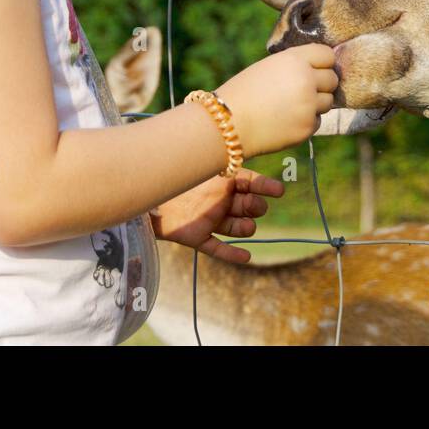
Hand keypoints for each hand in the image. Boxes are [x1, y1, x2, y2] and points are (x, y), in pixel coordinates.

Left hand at [151, 169, 283, 263]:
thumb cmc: (180, 177)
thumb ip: (230, 174)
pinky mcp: (198, 237)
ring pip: (237, 227)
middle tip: (253, 206)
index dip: (265, 186)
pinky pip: (218, 248)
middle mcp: (220, 201)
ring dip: (245, 227)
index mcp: (223, 181)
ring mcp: (210, 220)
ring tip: (245, 226)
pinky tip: (247, 257)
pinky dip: (231, 254)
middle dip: (255, 206)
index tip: (279, 191)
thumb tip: (253, 178)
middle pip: (248, 206)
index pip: (251, 183)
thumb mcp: (210, 171)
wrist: (149, 196)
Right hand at [217, 43, 337, 156]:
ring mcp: (309, 106)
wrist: (228, 124)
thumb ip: (295, 66)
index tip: (315, 69)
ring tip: (291, 105)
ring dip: (316, 103)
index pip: (328, 55)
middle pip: (332, 79)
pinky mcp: (307, 128)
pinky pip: (317, 121)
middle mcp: (306, 80)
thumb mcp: (269, 67)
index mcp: (295, 60)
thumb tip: (320, 69)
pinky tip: (286, 120)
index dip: (322, 62)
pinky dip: (306, 121)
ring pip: (328, 101)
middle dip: (322, 84)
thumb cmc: (244, 92)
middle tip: (303, 90)